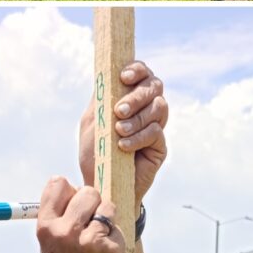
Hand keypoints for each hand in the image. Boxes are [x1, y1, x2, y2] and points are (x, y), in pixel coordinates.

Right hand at [32, 177, 126, 252]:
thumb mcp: (49, 242)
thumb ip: (58, 214)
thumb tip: (75, 186)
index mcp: (46, 227)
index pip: (58, 183)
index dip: (68, 191)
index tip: (71, 203)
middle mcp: (67, 231)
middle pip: (87, 191)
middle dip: (91, 202)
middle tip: (89, 220)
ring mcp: (91, 240)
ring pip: (107, 206)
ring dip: (105, 216)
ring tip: (97, 237)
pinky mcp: (112, 248)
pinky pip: (118, 227)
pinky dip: (114, 236)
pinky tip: (105, 252)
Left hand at [77, 58, 167, 200]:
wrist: (100, 184)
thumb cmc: (94, 151)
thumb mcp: (93, 121)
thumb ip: (101, 98)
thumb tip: (107, 74)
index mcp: (128, 96)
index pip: (142, 73)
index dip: (137, 69)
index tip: (123, 77)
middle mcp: (145, 108)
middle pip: (154, 86)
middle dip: (136, 96)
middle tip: (118, 111)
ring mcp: (155, 125)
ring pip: (159, 107)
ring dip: (137, 118)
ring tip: (119, 131)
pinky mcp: (160, 146)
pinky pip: (156, 133)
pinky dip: (138, 137)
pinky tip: (123, 146)